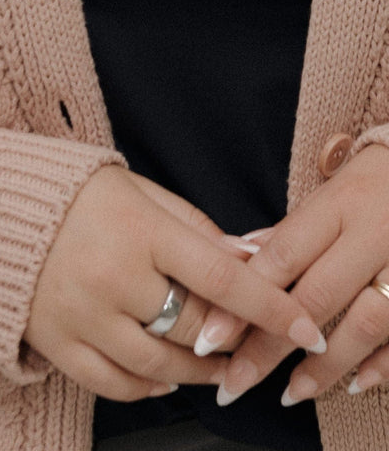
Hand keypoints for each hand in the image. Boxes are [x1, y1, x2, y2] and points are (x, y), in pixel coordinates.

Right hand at [23, 165, 325, 400]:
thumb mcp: (133, 188)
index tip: (304, 328)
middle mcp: (111, 275)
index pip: (221, 278)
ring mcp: (81, 313)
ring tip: (211, 363)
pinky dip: (147, 387)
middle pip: (194, 329)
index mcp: (137, 228)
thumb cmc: (65, 191)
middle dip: (228, 337)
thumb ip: (192, 225)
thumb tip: (248, 259)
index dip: (270, 307)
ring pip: (160, 367)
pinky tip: (159, 375)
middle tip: (244, 337)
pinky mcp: (55, 341)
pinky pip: (114, 384)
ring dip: (196, 371)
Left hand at [207, 144, 388, 405]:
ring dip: (325, 366)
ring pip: (364, 324)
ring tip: (290, 393)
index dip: (243, 300)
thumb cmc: (367, 188)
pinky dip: (382, 365)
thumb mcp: (324, 198)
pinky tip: (354, 385)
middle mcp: (372, 237)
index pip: (281, 258)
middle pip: (315, 298)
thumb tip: (233, 262)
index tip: (209, 336)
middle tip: (234, 383)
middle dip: (271, 346)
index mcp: (336, 209)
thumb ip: (284, 236)